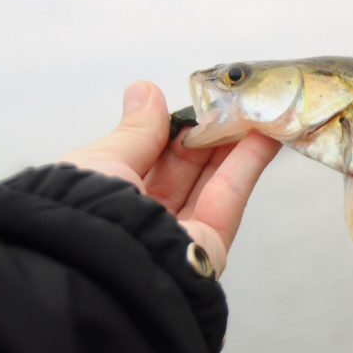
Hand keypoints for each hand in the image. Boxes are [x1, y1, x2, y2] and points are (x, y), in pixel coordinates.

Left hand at [60, 81, 280, 276]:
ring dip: (236, 142)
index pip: (150, 159)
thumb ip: (137, 129)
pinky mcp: (211, 244)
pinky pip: (231, 195)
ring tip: (255, 108)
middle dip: (209, 133)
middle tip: (232, 101)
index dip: (173, 129)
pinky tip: (265, 133)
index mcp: (110, 199)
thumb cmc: (87, 210)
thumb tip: (146, 90)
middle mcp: (145, 218)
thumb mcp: (104, 159)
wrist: (101, 262)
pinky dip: (250, 161)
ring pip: (213, 180)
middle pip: (186, 169)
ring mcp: (180, 232)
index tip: (195, 102)